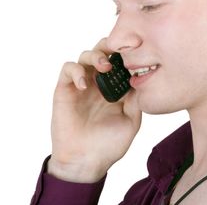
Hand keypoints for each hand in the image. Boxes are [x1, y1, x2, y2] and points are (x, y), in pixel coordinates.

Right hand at [47, 38, 141, 182]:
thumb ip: (136, 100)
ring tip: (104, 67)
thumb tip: (141, 79)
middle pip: (102, 50)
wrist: (86, 162)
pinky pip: (68, 69)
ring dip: (96, 55)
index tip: (138, 48)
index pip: (120, 60)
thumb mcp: (131, 121)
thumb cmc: (108, 144)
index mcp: (115, 87)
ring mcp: (81, 84)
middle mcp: (98, 82)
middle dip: (110, 45)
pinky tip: (85, 85)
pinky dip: (76, 71)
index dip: (127, 52)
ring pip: (85, 55)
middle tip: (119, 50)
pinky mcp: (65, 89)